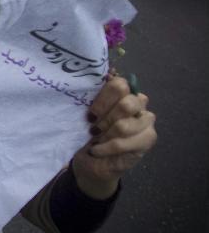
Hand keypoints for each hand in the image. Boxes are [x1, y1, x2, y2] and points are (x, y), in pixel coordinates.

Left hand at [72, 76, 156, 199]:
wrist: (92, 159)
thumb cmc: (88, 130)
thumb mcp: (85, 111)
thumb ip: (94, 93)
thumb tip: (108, 73)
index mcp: (123, 90)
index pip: (120, 85)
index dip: (102, 101)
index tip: (90, 115)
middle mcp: (138, 101)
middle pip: (126, 104)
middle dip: (105, 119)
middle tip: (93, 128)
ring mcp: (146, 120)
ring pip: (124, 125)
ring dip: (105, 135)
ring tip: (96, 139)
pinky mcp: (148, 138)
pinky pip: (123, 143)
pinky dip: (105, 148)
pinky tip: (96, 150)